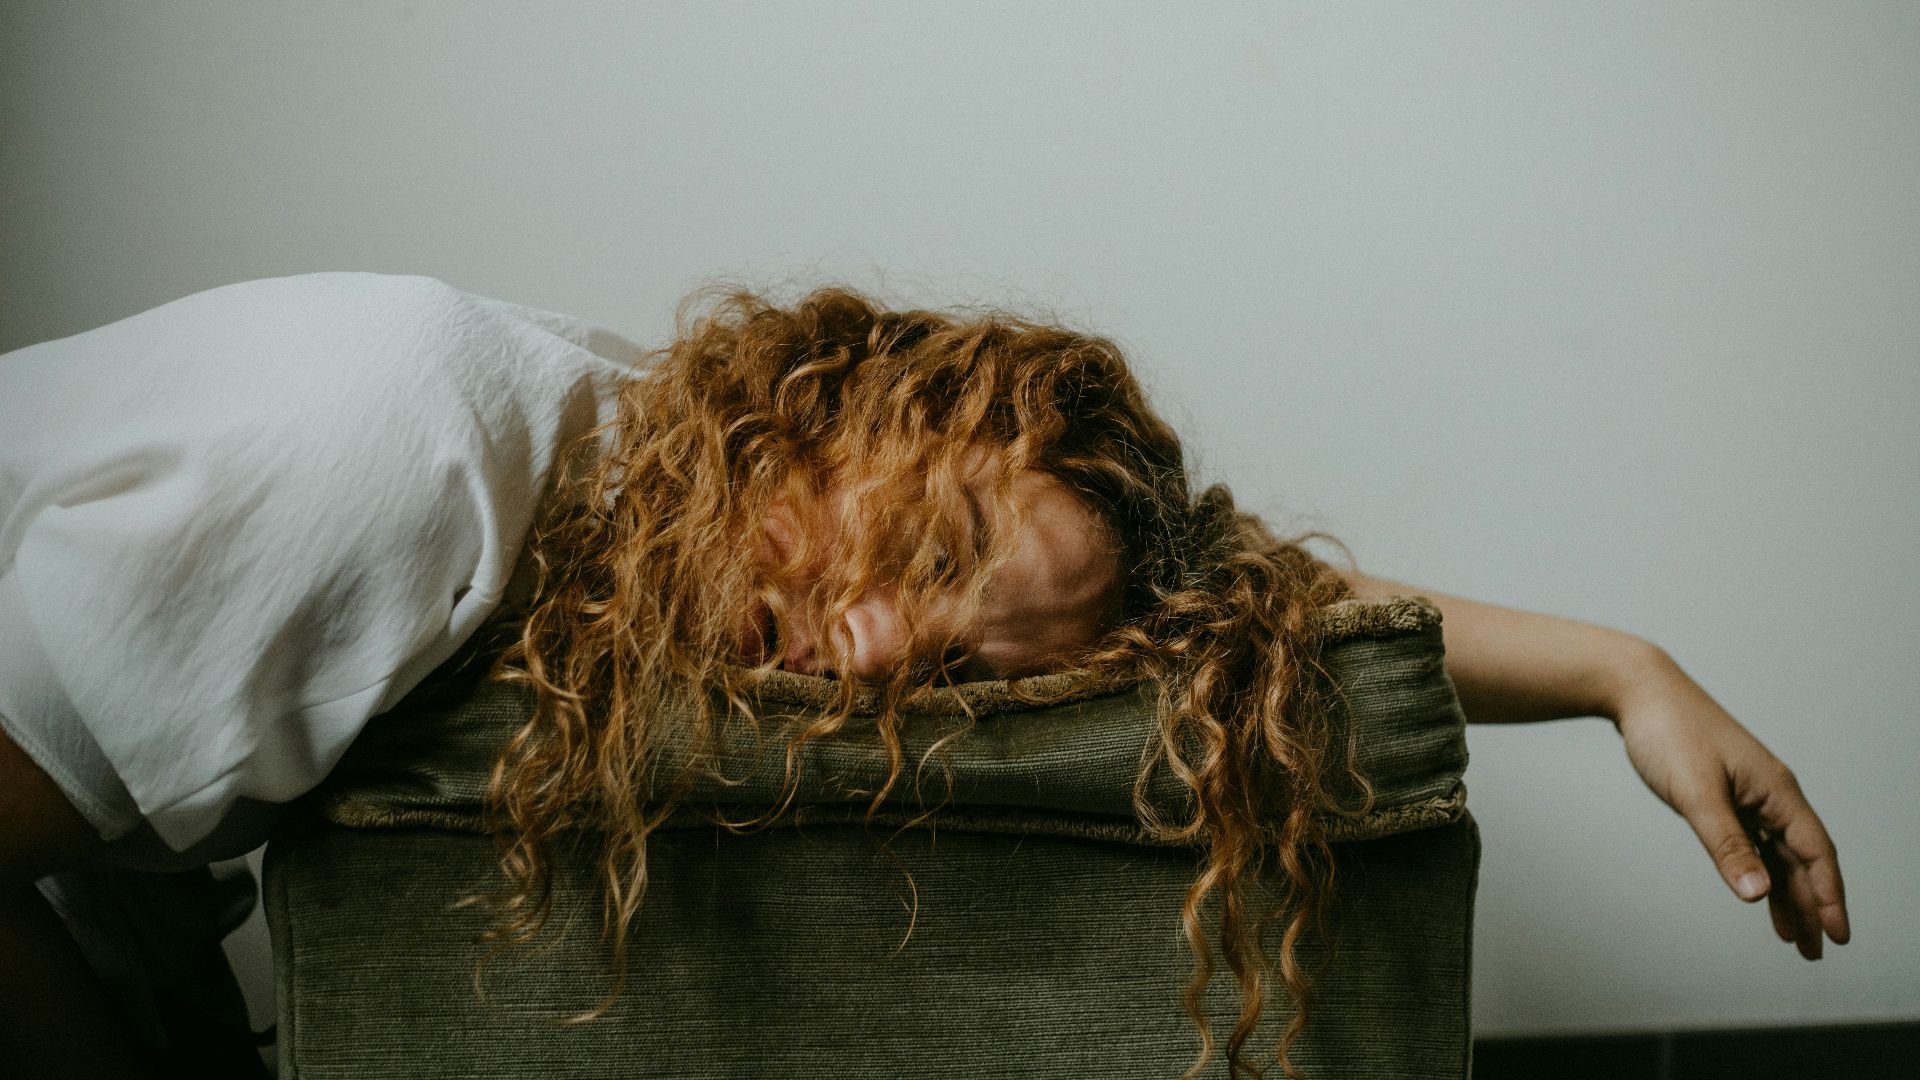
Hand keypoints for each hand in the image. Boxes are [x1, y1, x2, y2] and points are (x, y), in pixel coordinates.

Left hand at [1611, 648, 1849, 958]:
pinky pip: (1755, 842)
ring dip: (1788, 894)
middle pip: (1802, 859)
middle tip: (1815, 951)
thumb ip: (1727, 845)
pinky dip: (1760, 871)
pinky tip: (1760, 894)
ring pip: (1778, 854)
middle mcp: (1771, 794)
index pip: (1816, 852)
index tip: (1838, 935)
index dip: (1830, 895)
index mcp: (1776, 790)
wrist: (1638, 691)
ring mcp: (1749, 795)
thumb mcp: (1697, 793)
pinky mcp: (1726, 796)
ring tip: (1794, 938)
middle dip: (1812, 906)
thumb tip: (1759, 894)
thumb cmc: (1669, 732)